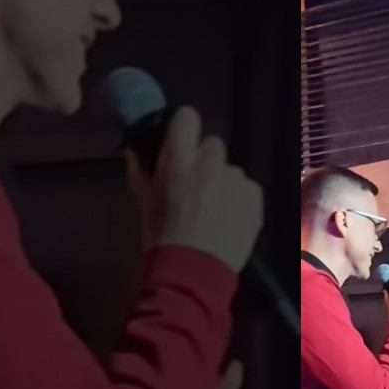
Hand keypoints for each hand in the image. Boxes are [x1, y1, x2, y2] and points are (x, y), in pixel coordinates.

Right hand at [126, 107, 263, 271]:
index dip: (184, 129)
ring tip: (215, 209)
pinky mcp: (255, 196)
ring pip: (231, 169)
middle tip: (197, 185)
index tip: (181, 142)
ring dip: (224, 182)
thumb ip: (140, 170)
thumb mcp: (143, 201)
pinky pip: (247, 188)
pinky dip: (240, 199)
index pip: (187, 117)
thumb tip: (133, 150)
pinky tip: (230, 218)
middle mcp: (211, 161)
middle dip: (205, 160)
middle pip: (212, 145)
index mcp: (179, 157)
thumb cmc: (162, 235)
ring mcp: (236, 178)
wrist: (194, 270)